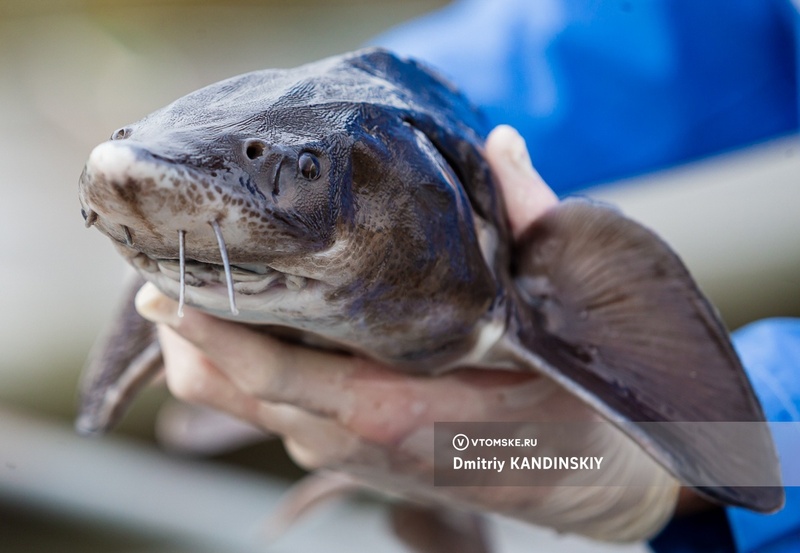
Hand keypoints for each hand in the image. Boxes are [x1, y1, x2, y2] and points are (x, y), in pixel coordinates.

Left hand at [136, 125, 678, 541]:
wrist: (591, 486)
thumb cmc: (572, 410)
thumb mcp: (561, 321)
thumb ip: (528, 227)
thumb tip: (501, 147)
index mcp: (395, 409)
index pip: (272, 372)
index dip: (209, 331)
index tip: (161, 288)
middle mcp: (354, 439)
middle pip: (234, 391)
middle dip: (188, 336)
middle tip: (162, 275)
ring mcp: (347, 455)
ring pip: (245, 407)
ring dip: (210, 354)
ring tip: (192, 296)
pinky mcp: (352, 457)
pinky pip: (273, 415)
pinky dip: (245, 373)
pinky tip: (249, 330)